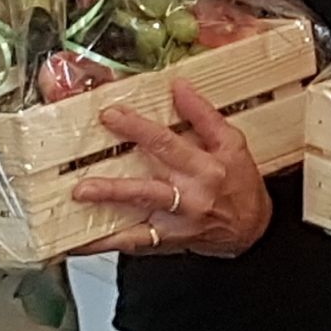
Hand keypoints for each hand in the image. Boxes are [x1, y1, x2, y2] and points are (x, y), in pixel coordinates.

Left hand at [70, 80, 270, 257]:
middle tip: (83, 183)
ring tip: (78, 206)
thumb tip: (179, 86)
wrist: (252, 229)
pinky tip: (78, 242)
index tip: (110, 115)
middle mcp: (190, 198)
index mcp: (206, 168)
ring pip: (136, 221)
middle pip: (147, 189)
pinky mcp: (166, 241)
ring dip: (105, 216)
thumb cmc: (240, 183)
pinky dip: (104, 244)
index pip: (167, 145)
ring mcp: (176, 223)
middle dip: (113, 186)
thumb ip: (204, 115)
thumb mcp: (233, 143)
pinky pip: (132, 243)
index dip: (137, 130)